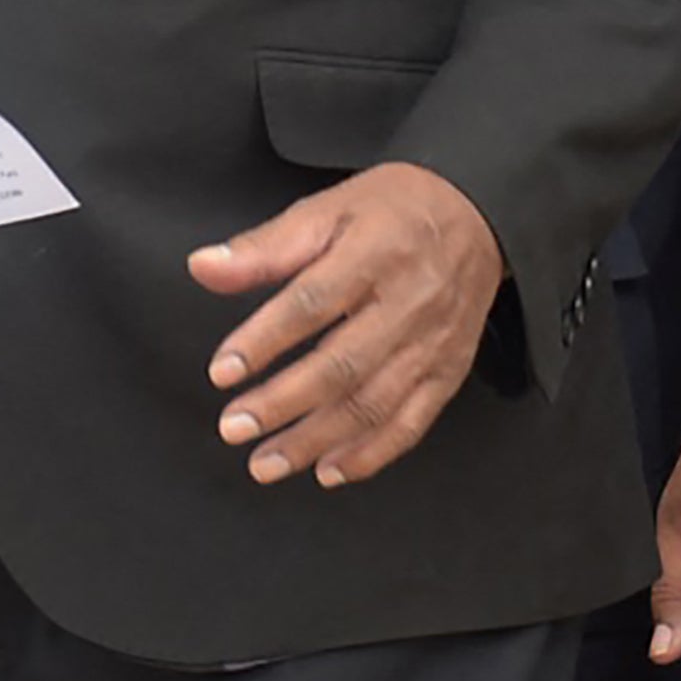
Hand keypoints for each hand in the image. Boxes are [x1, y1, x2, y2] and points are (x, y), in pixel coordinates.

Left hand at [190, 161, 502, 488]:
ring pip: (372, 404)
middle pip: (342, 365)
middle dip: (283, 404)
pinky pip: (411, 422)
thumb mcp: (328, 209)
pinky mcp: (449, 372)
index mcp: (374, 253)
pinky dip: (370, 454)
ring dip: (316, 440)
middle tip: (233, 428)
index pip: (313, 303)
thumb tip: (201, 267)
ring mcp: (432, 344)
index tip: (222, 371)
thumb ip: (264, 247)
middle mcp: (408, 303)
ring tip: (266, 463)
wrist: (478, 216)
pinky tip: (328, 470)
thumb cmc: (393, 211)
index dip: (265, 340)